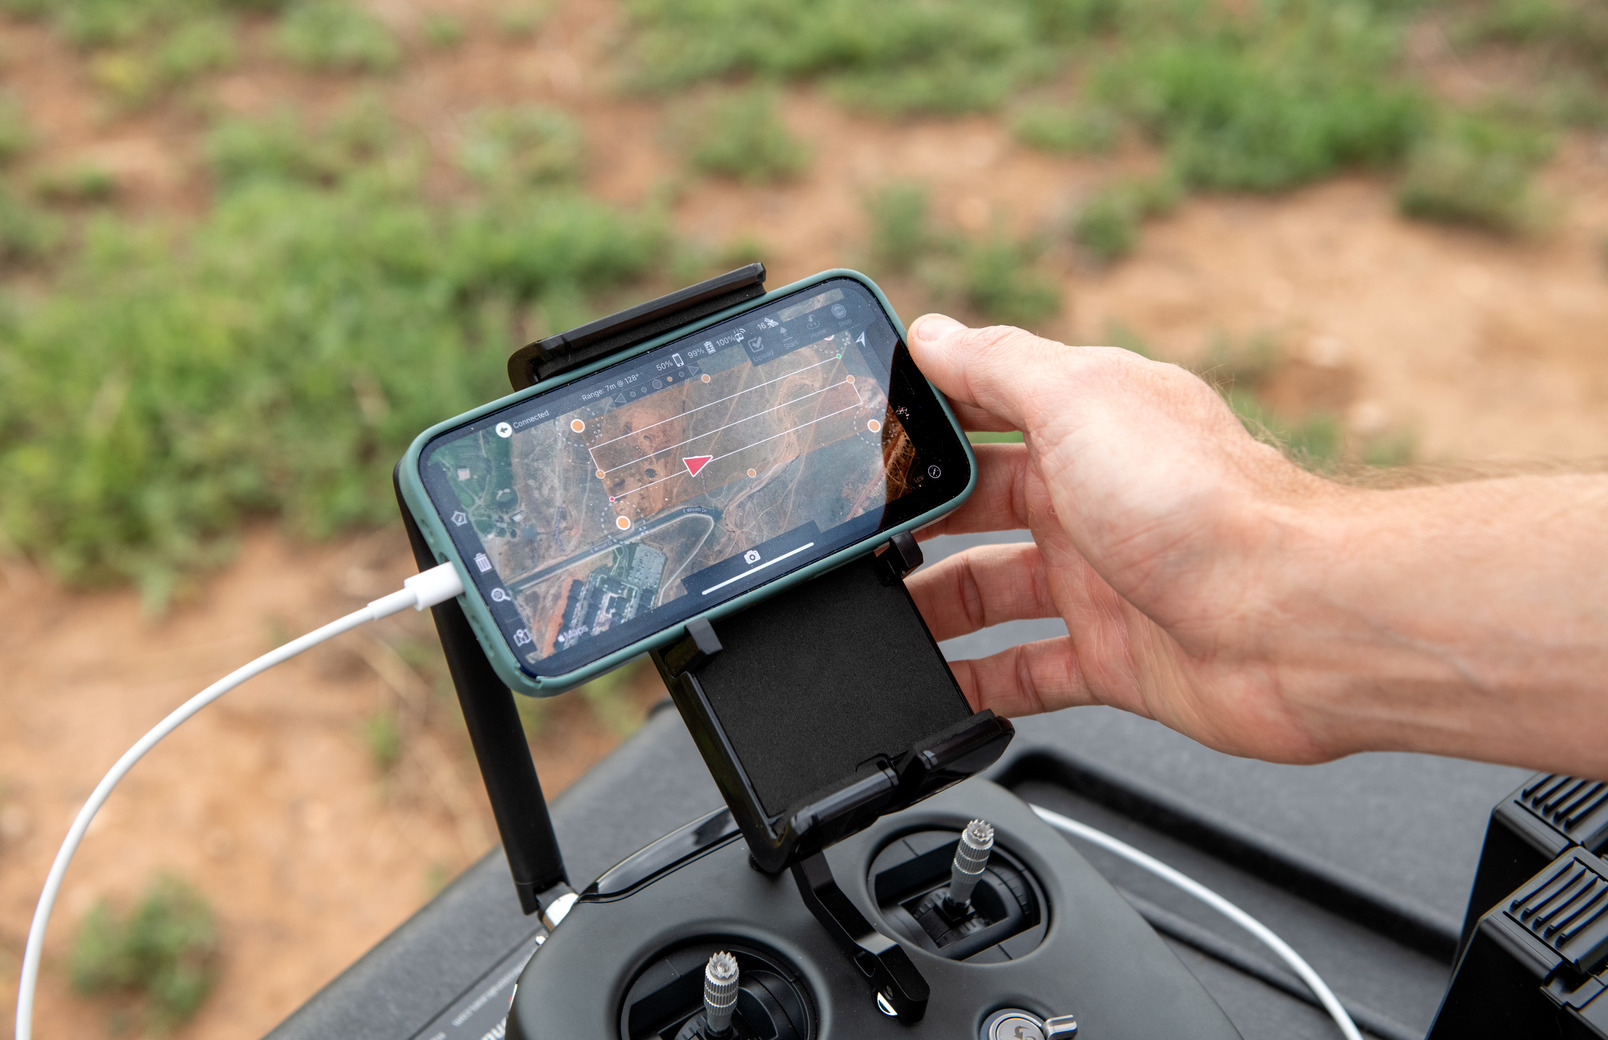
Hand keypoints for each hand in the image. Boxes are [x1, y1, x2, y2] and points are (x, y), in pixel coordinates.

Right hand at [904, 315, 1339, 762]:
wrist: (1297, 621)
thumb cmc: (1204, 503)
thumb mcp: (1081, 401)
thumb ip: (999, 367)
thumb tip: (932, 332)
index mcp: (1085, 426)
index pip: (983, 411)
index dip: (922, 423)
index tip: (862, 443)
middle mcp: (1092, 500)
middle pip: (976, 509)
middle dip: (913, 523)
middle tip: (850, 542)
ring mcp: (1103, 582)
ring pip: (991, 593)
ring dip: (930, 607)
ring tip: (868, 621)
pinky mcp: (1115, 659)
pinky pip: (1027, 674)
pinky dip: (979, 686)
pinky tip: (936, 690)